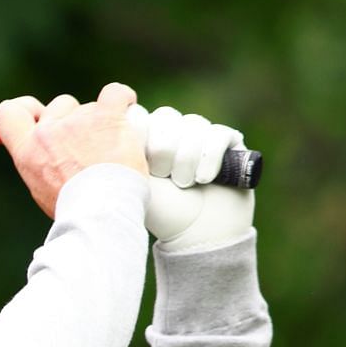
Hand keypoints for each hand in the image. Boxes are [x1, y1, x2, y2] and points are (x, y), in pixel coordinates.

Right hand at [0, 82, 146, 217]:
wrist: (102, 213)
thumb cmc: (76, 209)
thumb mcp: (42, 190)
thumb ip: (40, 164)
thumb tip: (41, 156)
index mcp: (27, 151)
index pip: (9, 112)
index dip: (27, 109)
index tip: (40, 115)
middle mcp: (48, 131)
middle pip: (59, 106)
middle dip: (74, 119)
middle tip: (89, 144)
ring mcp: (77, 121)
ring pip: (89, 107)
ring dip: (101, 121)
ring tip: (113, 149)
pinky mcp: (106, 116)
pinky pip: (114, 93)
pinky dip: (123, 99)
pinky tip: (127, 110)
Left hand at [128, 104, 255, 251]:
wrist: (198, 233)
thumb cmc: (162, 211)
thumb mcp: (134, 180)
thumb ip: (121, 148)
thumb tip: (117, 113)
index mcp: (145, 137)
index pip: (139, 114)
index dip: (141, 139)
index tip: (143, 167)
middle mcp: (173, 131)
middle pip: (165, 117)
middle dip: (163, 151)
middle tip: (164, 178)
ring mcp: (201, 134)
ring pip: (192, 125)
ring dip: (186, 160)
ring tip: (184, 184)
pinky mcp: (228, 141)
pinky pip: (217, 135)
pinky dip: (209, 159)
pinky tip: (205, 179)